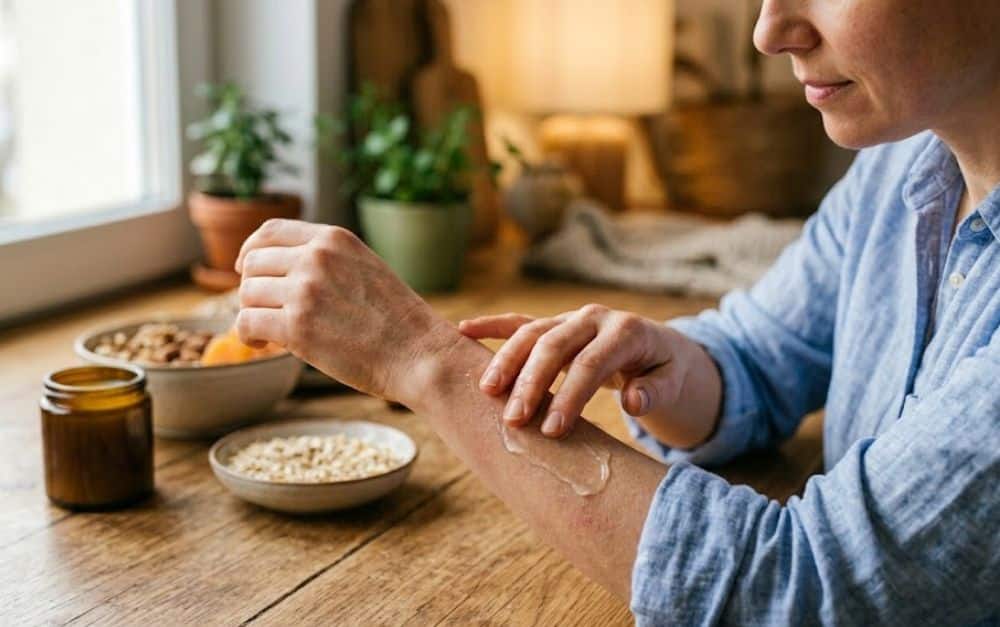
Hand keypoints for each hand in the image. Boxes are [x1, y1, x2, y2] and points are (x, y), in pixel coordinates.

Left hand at [234, 219, 455, 401]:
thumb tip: (279, 271)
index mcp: (334, 239)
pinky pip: (246, 323)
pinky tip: (263, 344)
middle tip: (267, 312)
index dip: (251, 250)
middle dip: (254, 290)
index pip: (271, 231)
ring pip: (247, 294)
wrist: (419, 355)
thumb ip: (327, 262)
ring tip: (270, 332)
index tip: (247, 270)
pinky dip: (247, 335)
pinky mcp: (297, 326)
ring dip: (253, 314)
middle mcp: (316, 257)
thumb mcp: (366, 269)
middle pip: (254, 264)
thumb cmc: (397, 321)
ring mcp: (305, 290)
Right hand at [459, 305, 698, 438]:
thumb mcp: (674, 381)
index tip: (552, 430)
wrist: (660, 345)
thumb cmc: (665, 369)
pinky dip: (491, 326)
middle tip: (513, 420)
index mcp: (625, 331)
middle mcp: (593, 318)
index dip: (571, 396)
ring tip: (485, 391)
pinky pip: (519, 322)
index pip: (591, 363)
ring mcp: (570, 318)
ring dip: (506, 361)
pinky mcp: (554, 324)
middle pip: (554, 345)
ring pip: (531, 333)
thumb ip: (657, 390)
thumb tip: (634, 401)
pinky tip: (463, 331)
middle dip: (531, 383)